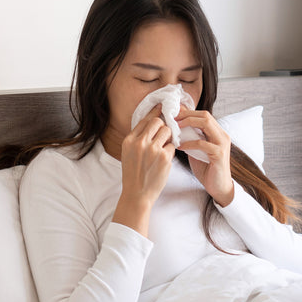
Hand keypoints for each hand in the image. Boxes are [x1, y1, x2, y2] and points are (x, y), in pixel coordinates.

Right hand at [112, 106, 174, 235]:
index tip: (162, 107)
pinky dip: (170, 152)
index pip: (145, 119)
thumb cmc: (134, 174)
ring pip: (168, 132)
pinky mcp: (164, 158)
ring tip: (162, 150)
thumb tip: (153, 121)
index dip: (155, 113)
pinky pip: (173, 146)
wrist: (137, 194)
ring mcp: (153, 150)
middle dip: (163, 127)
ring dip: (168, 139)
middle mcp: (140, 143)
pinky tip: (164, 161)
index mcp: (129, 140)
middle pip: (158, 122)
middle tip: (164, 136)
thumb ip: (138, 138)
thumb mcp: (128, 153)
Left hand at [176, 108, 234, 206]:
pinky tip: (180, 146)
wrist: (218, 187)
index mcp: (218, 133)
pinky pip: (202, 143)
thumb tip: (177, 126)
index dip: (188, 113)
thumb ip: (190, 138)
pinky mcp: (219, 154)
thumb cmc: (207, 169)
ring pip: (206, 124)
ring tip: (175, 128)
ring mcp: (222, 144)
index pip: (204, 115)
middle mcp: (222, 135)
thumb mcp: (196, 150)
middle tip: (173, 119)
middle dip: (187, 115)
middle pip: (205, 116)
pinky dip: (189, 143)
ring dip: (188, 124)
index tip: (173, 115)